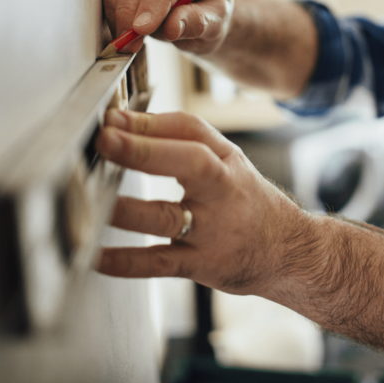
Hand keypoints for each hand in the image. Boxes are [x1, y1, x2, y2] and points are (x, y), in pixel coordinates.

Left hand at [94, 109, 316, 296]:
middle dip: (145, 151)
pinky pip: (161, 263)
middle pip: (189, 164)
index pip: (191, 132)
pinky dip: (128, 261)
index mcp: (225, 162)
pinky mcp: (202, 265)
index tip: (112, 118)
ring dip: (128, 209)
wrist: (289, 251)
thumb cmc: (246, 201)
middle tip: (106, 140)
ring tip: (94, 199)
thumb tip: (123, 122)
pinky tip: (97, 256)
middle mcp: (222, 192)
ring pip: (167, 217)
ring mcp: (213, 231)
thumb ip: (181, 140)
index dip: (151, 122)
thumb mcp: (228, 162)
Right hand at [101, 0, 234, 54]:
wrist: (199, 9)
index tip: (142, 28)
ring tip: (125, 38)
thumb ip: (199, 23)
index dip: (154, 0)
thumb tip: (172, 27)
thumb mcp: (215, 23)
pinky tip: (118, 25)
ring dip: (116, 7)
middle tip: (129, 40)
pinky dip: (109, 4)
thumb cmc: (210, 14)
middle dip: (130, 7)